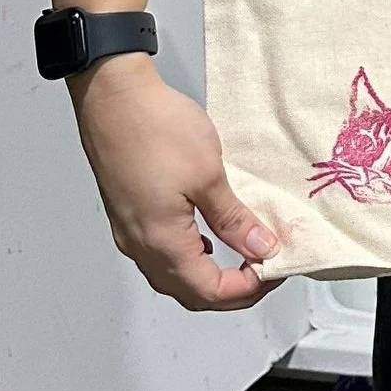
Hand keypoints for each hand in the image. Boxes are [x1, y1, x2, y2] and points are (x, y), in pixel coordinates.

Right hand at [70, 52, 279, 309]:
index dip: (247, 289)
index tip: (277, 269)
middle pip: (189, 292)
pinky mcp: (128, 213)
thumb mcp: (208, 175)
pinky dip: (190, 256)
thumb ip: (234, 219)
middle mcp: (139, 246)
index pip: (209, 291)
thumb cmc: (157, 130)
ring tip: (244, 256)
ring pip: (173, 275)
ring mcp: (130, 231)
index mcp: (161, 243)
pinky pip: (161, 253)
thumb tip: (261, 249)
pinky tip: (207, 236)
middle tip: (266, 269)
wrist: (113, 98)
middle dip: (231, 290)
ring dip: (208, 275)